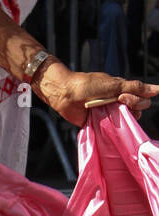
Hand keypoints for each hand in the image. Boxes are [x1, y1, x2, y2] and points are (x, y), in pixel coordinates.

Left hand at [35, 60, 158, 124]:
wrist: (65, 94)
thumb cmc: (88, 85)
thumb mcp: (114, 84)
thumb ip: (136, 88)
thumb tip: (158, 89)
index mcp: (123, 92)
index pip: (142, 101)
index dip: (136, 100)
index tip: (122, 96)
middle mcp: (118, 104)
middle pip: (137, 111)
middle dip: (131, 106)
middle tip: (117, 100)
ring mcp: (109, 115)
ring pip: (126, 121)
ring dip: (120, 118)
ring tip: (108, 111)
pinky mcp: (100, 125)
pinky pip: (112, 131)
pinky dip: (113, 130)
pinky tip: (108, 126)